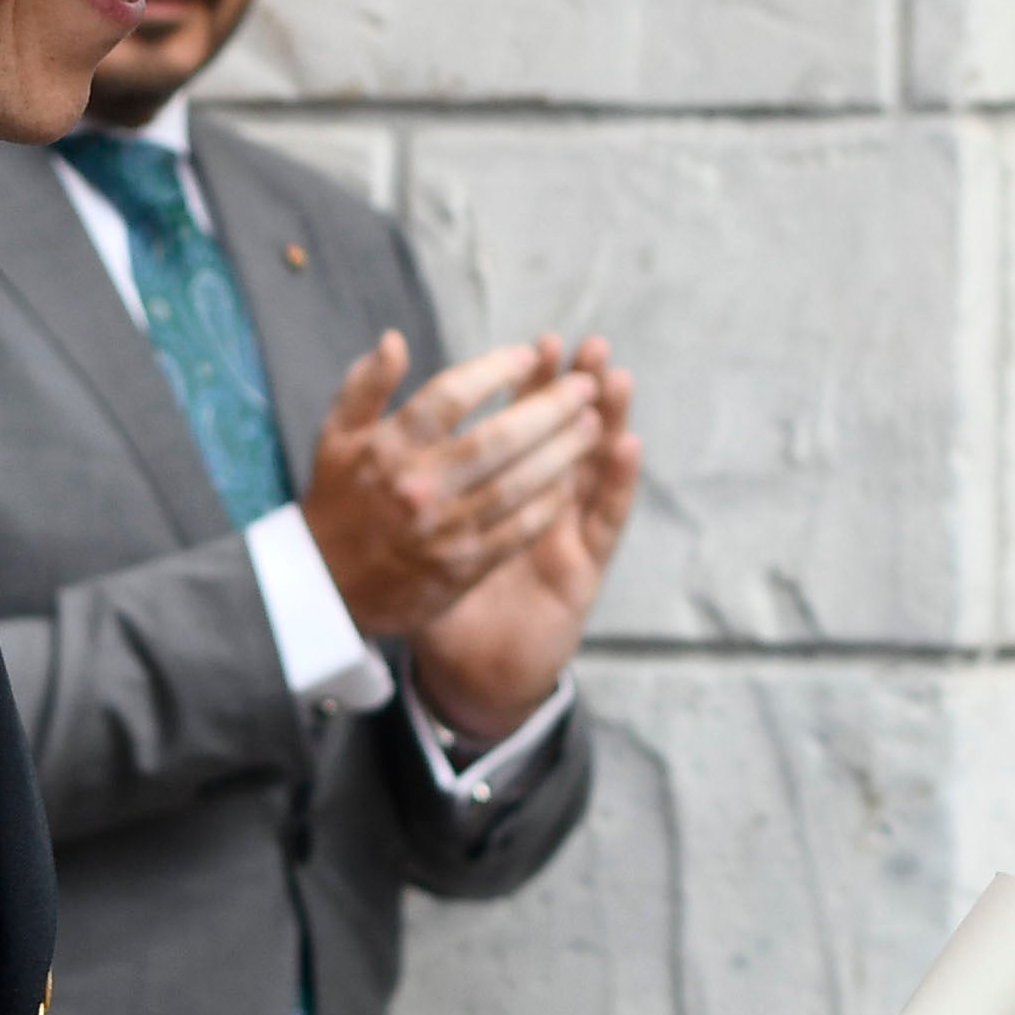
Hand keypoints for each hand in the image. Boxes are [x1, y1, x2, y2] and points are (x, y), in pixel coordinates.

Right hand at [299, 332, 605, 642]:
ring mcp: (444, 529)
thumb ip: (365, 384)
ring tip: (595, 425)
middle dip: (549, 409)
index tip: (529, 355)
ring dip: (563, 453)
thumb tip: (395, 340)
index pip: (449, 396)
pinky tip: (574, 481)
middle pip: (496, 439)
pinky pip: (519, 530)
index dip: (494, 370)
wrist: (323, 590)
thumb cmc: (337, 501)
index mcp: (388, 448)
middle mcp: (419, 486)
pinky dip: (550, 504)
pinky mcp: (463, 567)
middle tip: (584, 386)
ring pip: (517, 484)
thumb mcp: (335, 436)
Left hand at [411, 339, 635, 746]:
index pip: (518, 423)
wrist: (467, 668)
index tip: (536, 346)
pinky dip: (617, 482)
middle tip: (589, 345)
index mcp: (496, 487)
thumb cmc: (432, 597)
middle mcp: (539, 499)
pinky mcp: (584, 565)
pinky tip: (627, 446)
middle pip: (563, 432)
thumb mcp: (399, 521)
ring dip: (609, 418)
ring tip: (614, 376)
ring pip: (594, 465)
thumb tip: (387, 404)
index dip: (529, 384)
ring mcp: (567, 530)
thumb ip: (402, 478)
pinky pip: (605, 519)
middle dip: (574, 387)